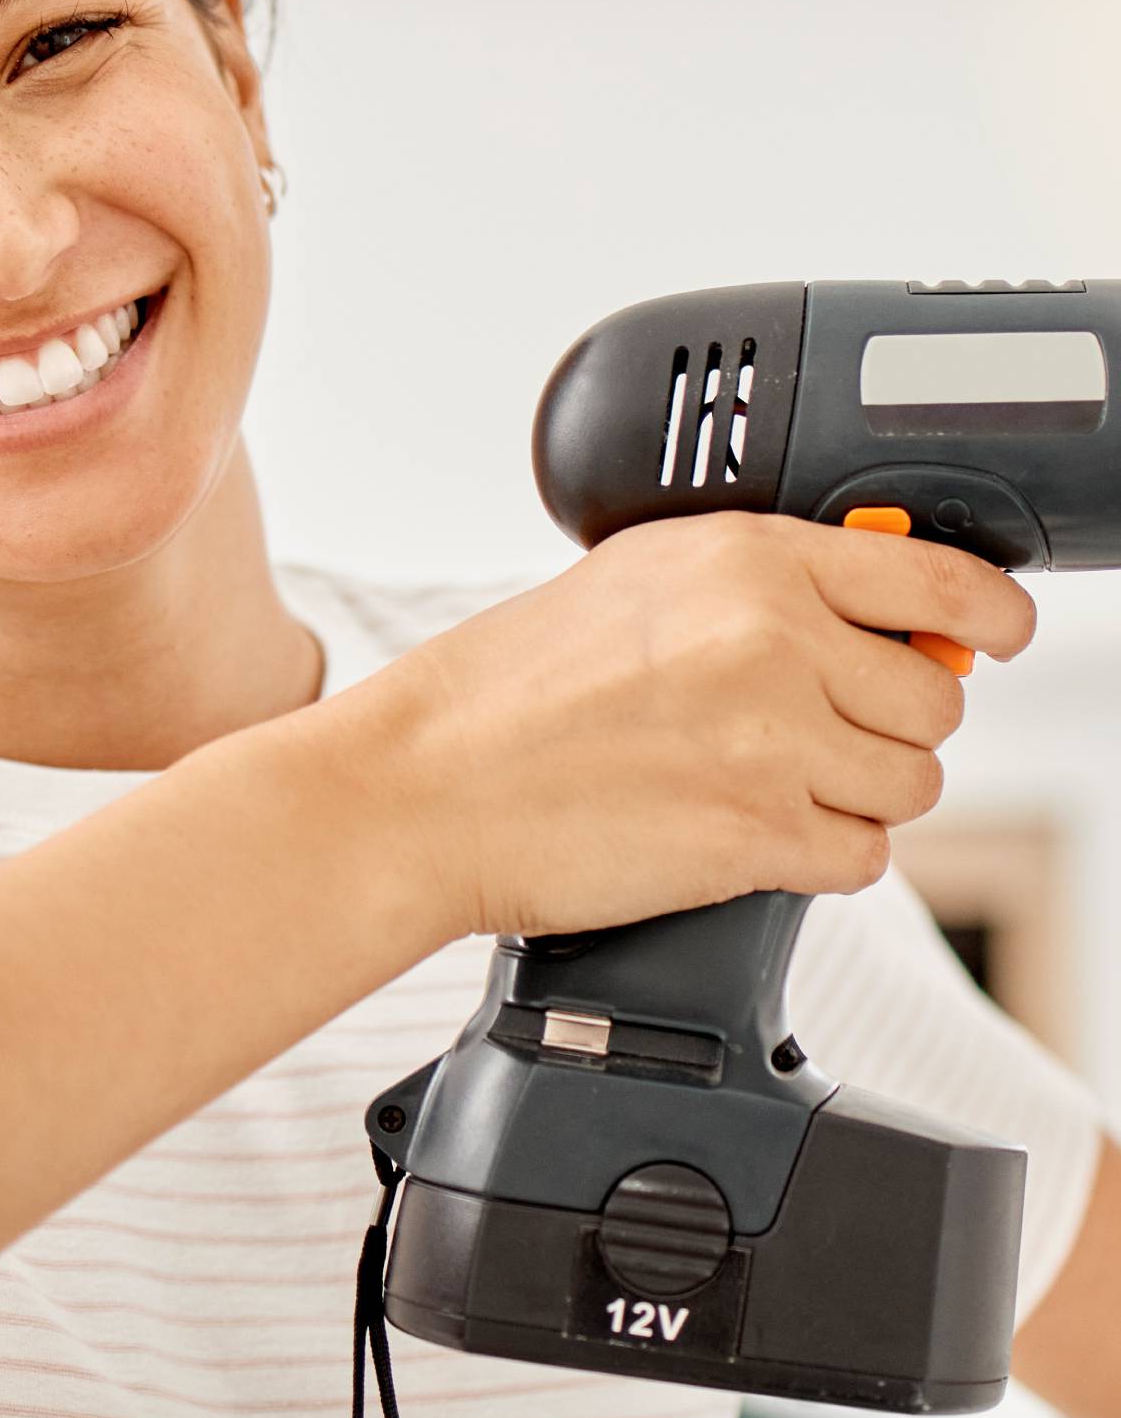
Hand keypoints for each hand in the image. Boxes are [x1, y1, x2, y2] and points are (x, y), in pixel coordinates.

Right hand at [355, 512, 1035, 940]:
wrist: (422, 788)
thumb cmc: (502, 693)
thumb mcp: (636, 583)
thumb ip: (759, 585)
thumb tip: (873, 612)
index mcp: (749, 559)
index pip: (939, 578)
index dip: (989, 616)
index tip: (994, 635)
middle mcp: (773, 639)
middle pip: (934, 698)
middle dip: (886, 726)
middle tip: (812, 735)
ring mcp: (772, 741)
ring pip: (911, 784)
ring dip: (854, 797)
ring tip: (763, 786)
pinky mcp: (757, 836)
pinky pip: (862, 857)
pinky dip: (818, 858)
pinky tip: (745, 835)